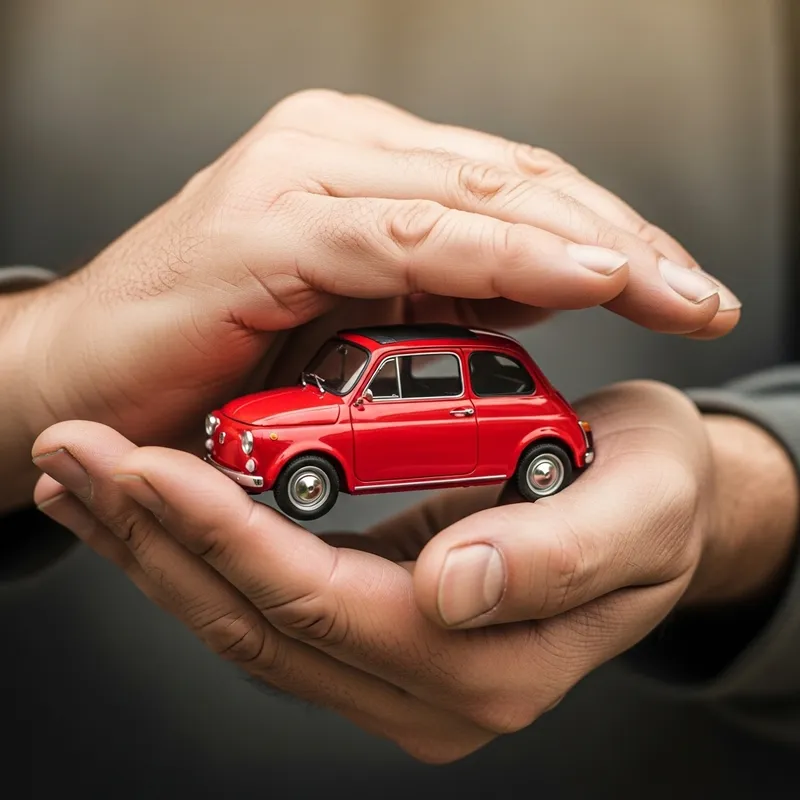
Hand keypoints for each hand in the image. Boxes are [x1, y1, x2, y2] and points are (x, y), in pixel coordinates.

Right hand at [4, 90, 737, 510]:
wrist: (87, 381)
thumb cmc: (214, 356)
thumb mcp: (353, 316)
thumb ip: (435, 287)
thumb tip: (533, 288)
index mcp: (362, 165)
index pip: (514, 188)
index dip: (609, 234)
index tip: (681, 288)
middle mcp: (339, 150)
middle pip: (517, 183)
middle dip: (624, 239)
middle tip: (701, 295)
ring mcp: (305, 177)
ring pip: (479, 200)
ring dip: (587, 245)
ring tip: (670, 290)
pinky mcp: (272, 226)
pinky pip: (410, 237)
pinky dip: (502, 256)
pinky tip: (582, 277)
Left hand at [32, 381, 795, 762]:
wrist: (658, 495)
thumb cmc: (656, 490)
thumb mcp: (641, 510)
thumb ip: (560, 559)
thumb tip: (458, 588)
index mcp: (488, 658)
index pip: (321, 605)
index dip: (227, 537)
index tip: (144, 465)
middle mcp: (426, 682)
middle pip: (256, 622)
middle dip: (155, 538)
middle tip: (77, 458)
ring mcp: (394, 664)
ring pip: (241, 618)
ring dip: (154, 546)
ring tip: (83, 477)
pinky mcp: (375, 626)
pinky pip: (261, 600)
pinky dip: (194, 548)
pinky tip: (146, 504)